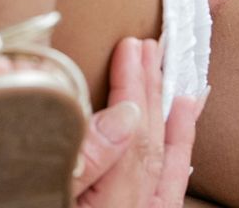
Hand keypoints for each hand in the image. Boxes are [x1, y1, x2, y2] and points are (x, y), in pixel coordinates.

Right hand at [73, 38, 204, 206]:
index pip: (130, 133)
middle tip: (146, 47)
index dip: (130, 86)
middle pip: (150, 141)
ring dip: (162, 107)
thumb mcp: (55, 194)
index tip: (128, 49)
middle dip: (148, 89)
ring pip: (164, 156)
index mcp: (113, 205)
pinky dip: (180, 144)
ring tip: (163, 69)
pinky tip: (182, 114)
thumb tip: (123, 116)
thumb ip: (87, 160)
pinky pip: (172, 181)